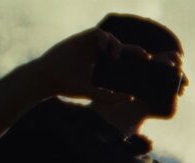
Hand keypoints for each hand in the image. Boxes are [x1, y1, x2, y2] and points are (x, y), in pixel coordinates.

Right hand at [26, 27, 148, 102]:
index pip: (120, 56)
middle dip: (133, 49)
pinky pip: (98, 33)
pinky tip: (103, 50)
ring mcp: (87, 45)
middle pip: (118, 45)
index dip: (134, 55)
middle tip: (144, 56)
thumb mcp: (92, 93)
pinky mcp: (80, 39)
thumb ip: (109, 97)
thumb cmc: (67, 86)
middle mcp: (95, 52)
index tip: (147, 59)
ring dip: (117, 45)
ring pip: (110, 38)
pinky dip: (104, 39)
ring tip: (114, 57)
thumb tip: (130, 98)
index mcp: (99, 62)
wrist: (47, 78)